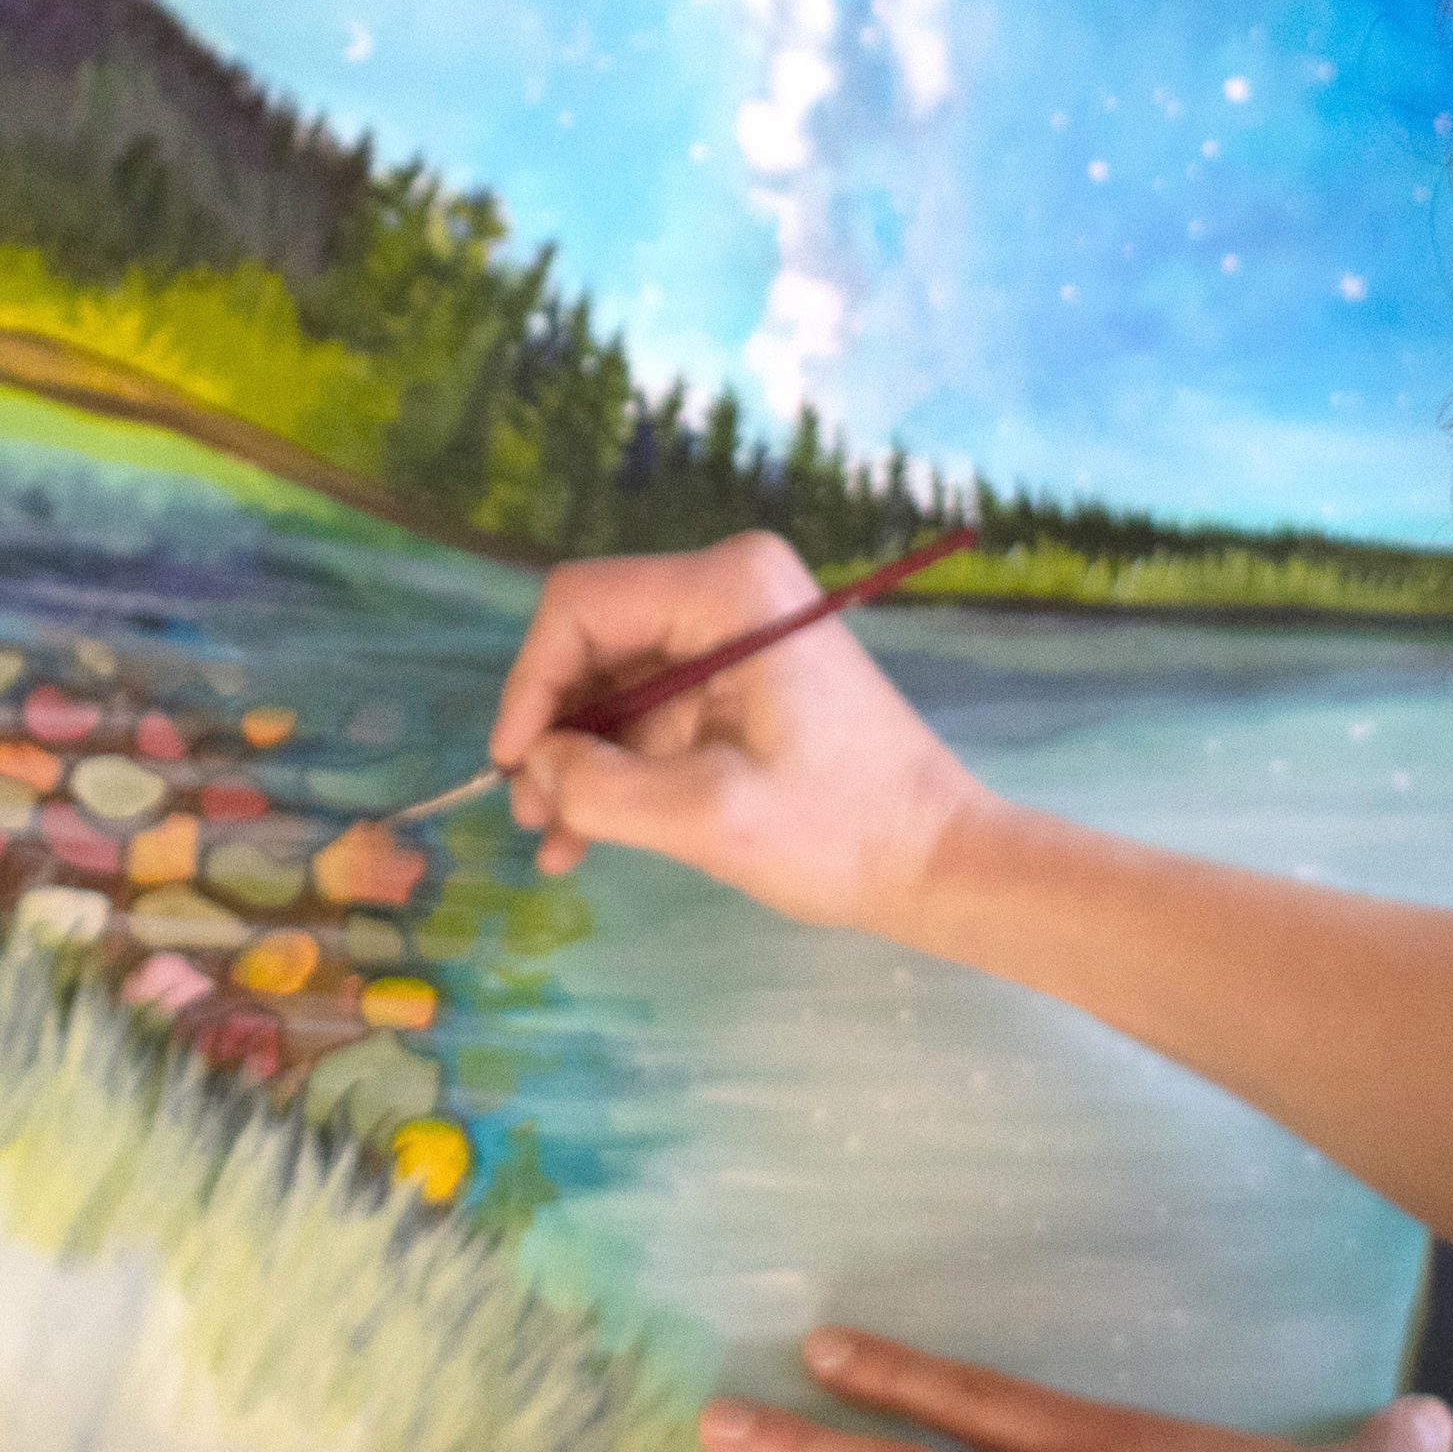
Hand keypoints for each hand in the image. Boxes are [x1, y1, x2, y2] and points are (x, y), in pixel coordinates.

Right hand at [488, 531, 984, 929]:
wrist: (938, 861)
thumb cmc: (842, 832)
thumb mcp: (709, 817)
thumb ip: (602, 789)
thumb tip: (533, 767)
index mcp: (729, 589)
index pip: (581, 604)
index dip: (531, 682)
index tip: (514, 763)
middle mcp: (729, 589)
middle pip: (593, 641)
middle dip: (554, 729)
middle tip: (531, 813)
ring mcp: (735, 634)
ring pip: (614, 685)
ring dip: (578, 761)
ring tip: (556, 843)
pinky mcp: (740, 680)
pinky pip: (651, 713)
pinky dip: (617, 768)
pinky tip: (585, 838)